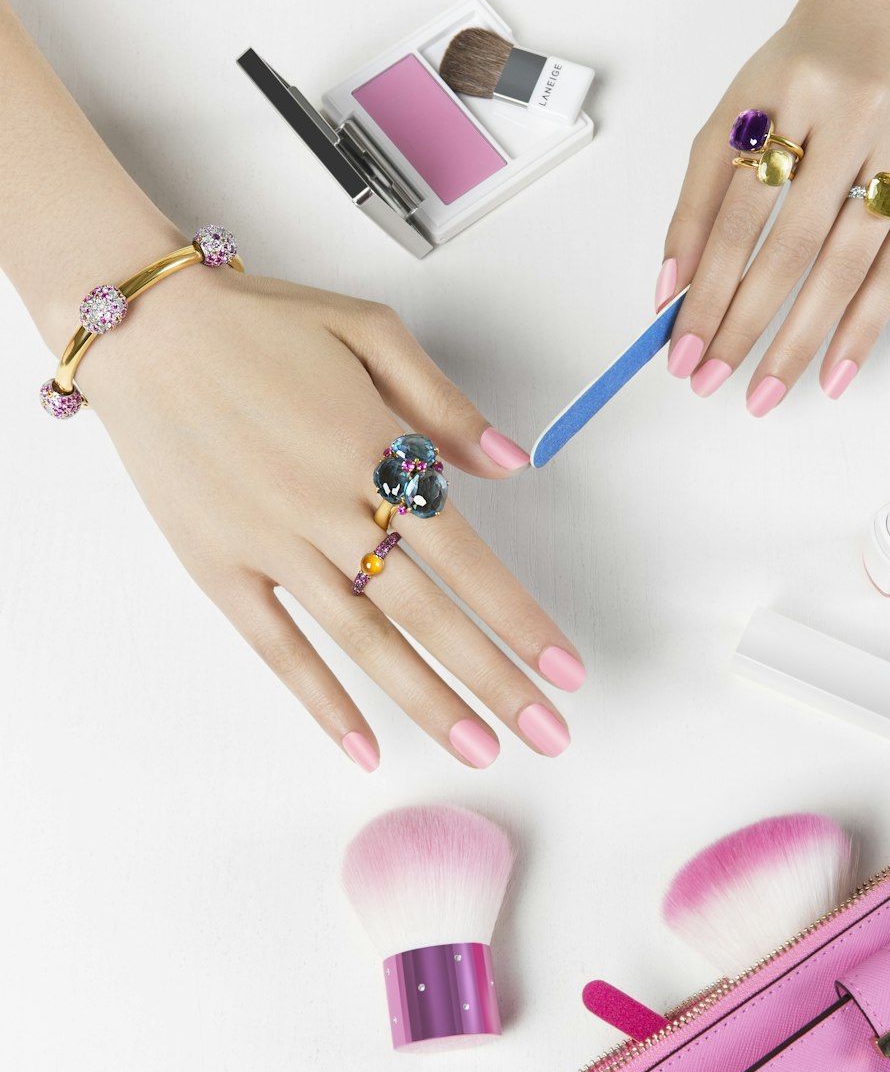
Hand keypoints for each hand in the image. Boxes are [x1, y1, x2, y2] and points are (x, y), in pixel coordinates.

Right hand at [77, 265, 583, 770]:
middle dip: (495, 681)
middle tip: (548, 734)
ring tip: (478, 749)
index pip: (467, 556)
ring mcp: (271, 543)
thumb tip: (512, 462)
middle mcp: (328, 507)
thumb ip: (443, 405)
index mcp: (373, 449)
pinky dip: (321, 701)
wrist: (142, 323)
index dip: (520, 619)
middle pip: (428, 613)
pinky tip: (364, 746)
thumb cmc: (258, 321)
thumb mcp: (368, 331)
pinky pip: (277, 648)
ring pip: (363, 641)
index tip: (565, 669)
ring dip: (426, 701)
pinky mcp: (218, 567)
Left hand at [655, 3, 889, 411]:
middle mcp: (850, 113)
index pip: (733, 215)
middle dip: (744, 323)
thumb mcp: (731, 117)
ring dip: (800, 339)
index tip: (681, 348)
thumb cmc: (797, 78)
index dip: (704, 290)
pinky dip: (865, 325)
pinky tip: (833, 371)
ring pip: (845, 263)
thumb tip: (671, 294)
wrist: (885, 13)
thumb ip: (696, 203)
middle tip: (713, 378)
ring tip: (764, 390)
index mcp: (782, 94)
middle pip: (789, 245)